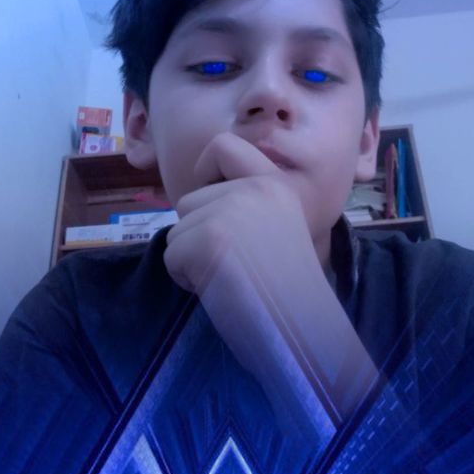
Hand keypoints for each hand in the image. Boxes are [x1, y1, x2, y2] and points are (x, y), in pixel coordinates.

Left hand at [163, 131, 379, 430]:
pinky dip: (187, 280)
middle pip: (189, 201)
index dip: (206, 170)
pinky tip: (220, 290)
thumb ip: (246, 209)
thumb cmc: (290, 293)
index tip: (214, 199)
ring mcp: (229, 212)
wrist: (302, 329)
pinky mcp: (207, 241)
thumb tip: (195, 207)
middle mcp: (253, 189)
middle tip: (234, 264)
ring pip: (177, 231)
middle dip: (198, 235)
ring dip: (192, 260)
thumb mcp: (276, 229)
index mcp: (275, 185)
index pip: (223, 144)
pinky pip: (171, 257)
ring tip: (230, 279)